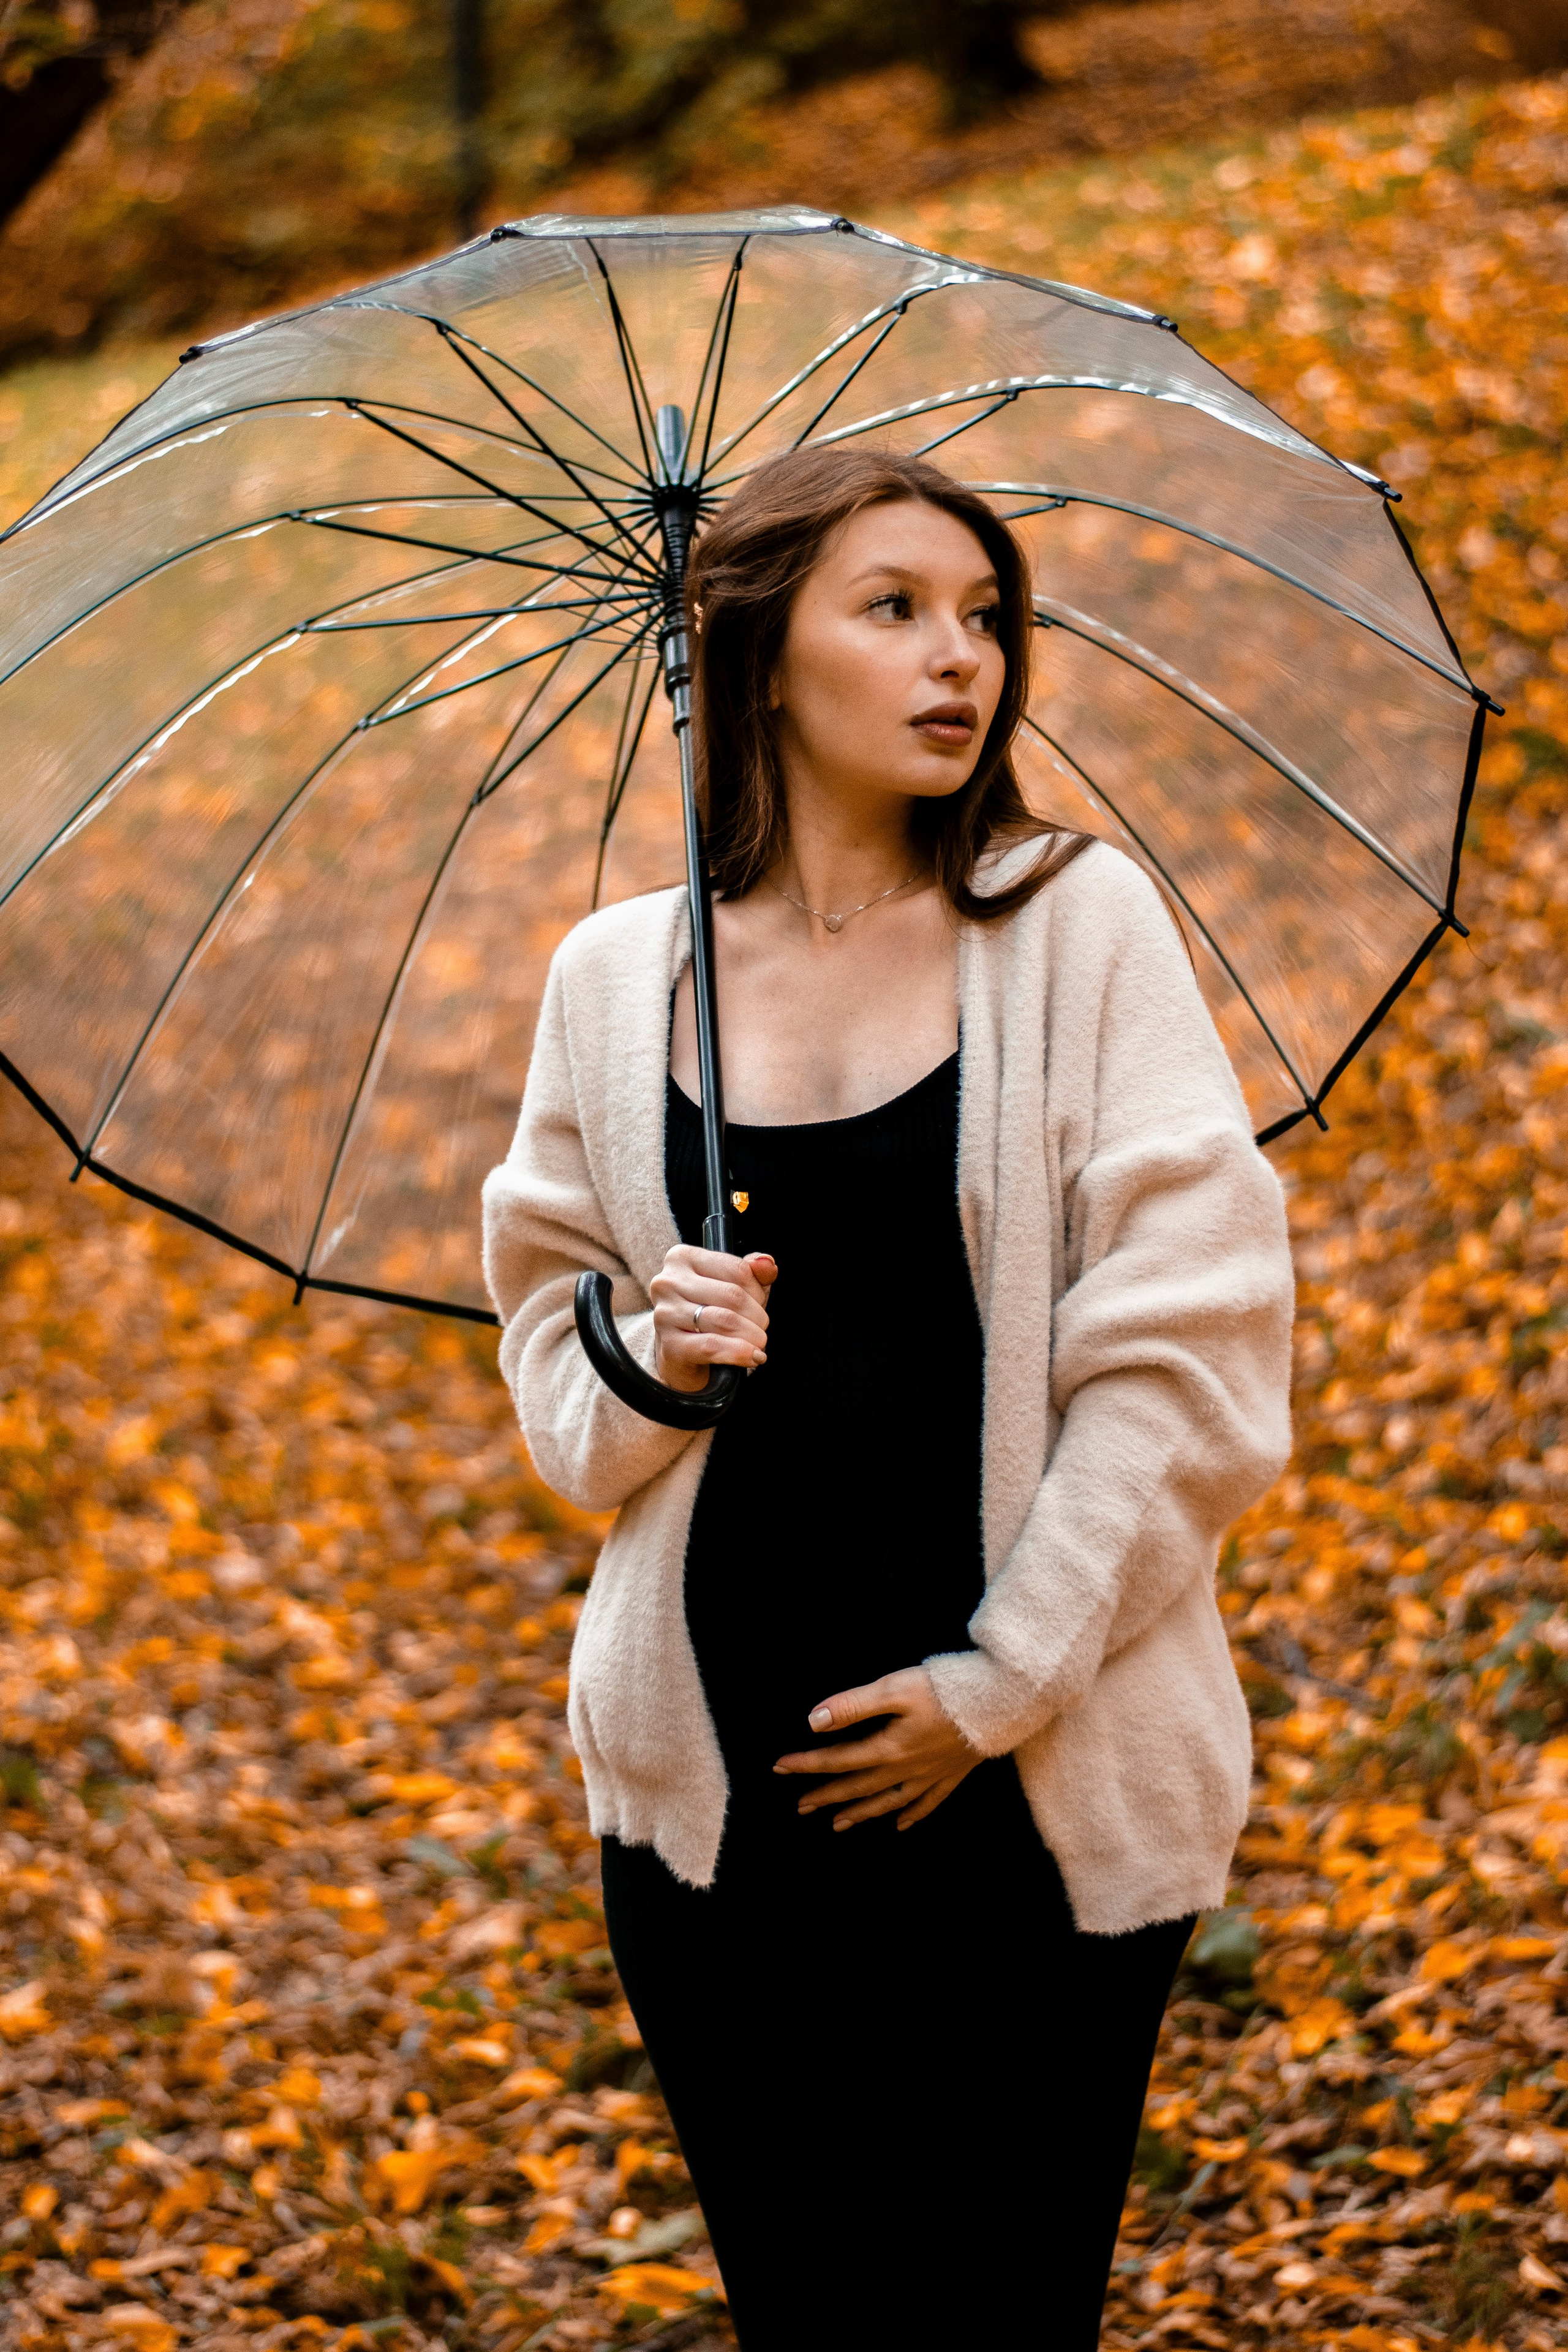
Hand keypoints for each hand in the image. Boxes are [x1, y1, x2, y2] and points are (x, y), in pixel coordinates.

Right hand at [650, 1244, 776, 1393]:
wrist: (680, 1353)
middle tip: (761, 1328)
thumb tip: (767, 1263)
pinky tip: (752, 1356)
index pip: (737, 1269)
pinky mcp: (669, 1344)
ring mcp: (665, 1313)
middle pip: (732, 1295)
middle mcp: (668, 1282)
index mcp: (683, 1257)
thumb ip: (754, 1272)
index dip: (758, 1291)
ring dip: (752, 1336)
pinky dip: (739, 1353)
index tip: (759, 1305)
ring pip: (724, 1321)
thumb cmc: (707, 1313)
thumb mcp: (733, 1287)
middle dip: (757, 1316)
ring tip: (759, 1344)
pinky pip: (712, 1346)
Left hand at [773, 1666, 978, 1830]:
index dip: (807, 1764)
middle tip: (800, 1808)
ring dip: (861, 1812)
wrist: (999, 1702)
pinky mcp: (952, 1773)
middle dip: (827, 1796)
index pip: (838, 1760)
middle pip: (858, 1786)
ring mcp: (930, 1775)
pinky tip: (901, 1824)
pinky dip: (911, 1814)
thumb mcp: (894, 1689)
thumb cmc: (945, 1690)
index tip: (779, 1768)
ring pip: (887, 1801)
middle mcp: (906, 1768)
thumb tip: (814, 1722)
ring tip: (838, 1824)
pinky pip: (927, 1803)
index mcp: (889, 1748)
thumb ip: (853, 1706)